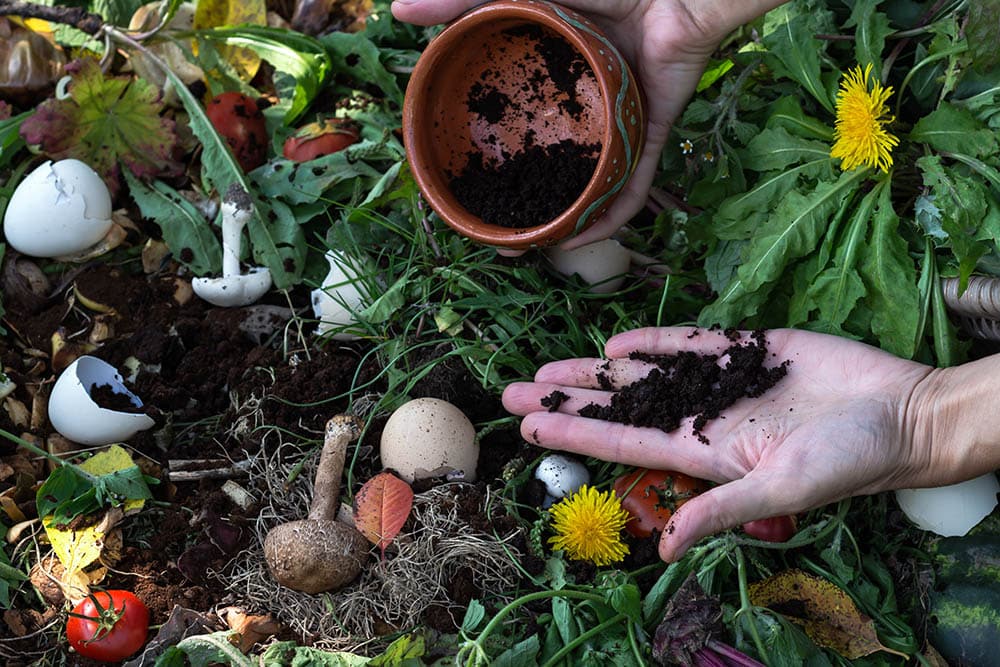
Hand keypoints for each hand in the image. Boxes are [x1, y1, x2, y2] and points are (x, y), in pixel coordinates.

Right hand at [392, 0, 786, 247]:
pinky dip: (613, 215)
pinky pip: (635, 186)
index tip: (464, 190)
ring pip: (591, 186)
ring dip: (567, 222)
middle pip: (553, 169)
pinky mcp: (653, 134)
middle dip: (528, 208)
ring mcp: (619, 125)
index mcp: (554, 82)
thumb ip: (464, 1)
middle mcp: (584, 110)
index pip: (519, 132)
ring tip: (538, 248)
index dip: (492, 164)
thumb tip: (397, 9)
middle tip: (500, 239)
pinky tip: (586, 238)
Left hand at [502, 327, 938, 561]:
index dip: (573, 432)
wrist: (902, 413)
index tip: (527, 425)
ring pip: (643, 374)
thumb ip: (721, 512)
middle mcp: (703, 417)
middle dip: (566, 399)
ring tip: (547, 368)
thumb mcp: (781, 492)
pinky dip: (653, 342)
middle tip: (512, 390)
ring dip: (594, 372)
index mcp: (704, 452)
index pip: (622, 441)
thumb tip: (666, 552)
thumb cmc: (849, 461)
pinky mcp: (748, 350)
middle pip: (619, 406)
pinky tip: (616, 345)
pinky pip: (690, 344)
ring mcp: (722, 382)